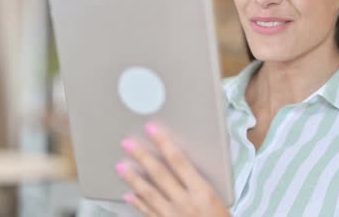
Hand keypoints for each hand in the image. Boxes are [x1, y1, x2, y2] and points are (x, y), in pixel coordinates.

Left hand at [115, 122, 231, 216]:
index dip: (163, 143)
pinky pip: (148, 213)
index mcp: (202, 191)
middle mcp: (185, 203)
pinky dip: (138, 204)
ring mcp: (173, 216)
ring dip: (133, 179)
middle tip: (127, 143)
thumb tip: (179, 162)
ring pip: (149, 194)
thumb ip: (198, 181)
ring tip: (120, 166)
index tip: (152, 129)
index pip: (179, 161)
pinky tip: (128, 195)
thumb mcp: (218, 198)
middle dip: (142, 157)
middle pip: (160, 175)